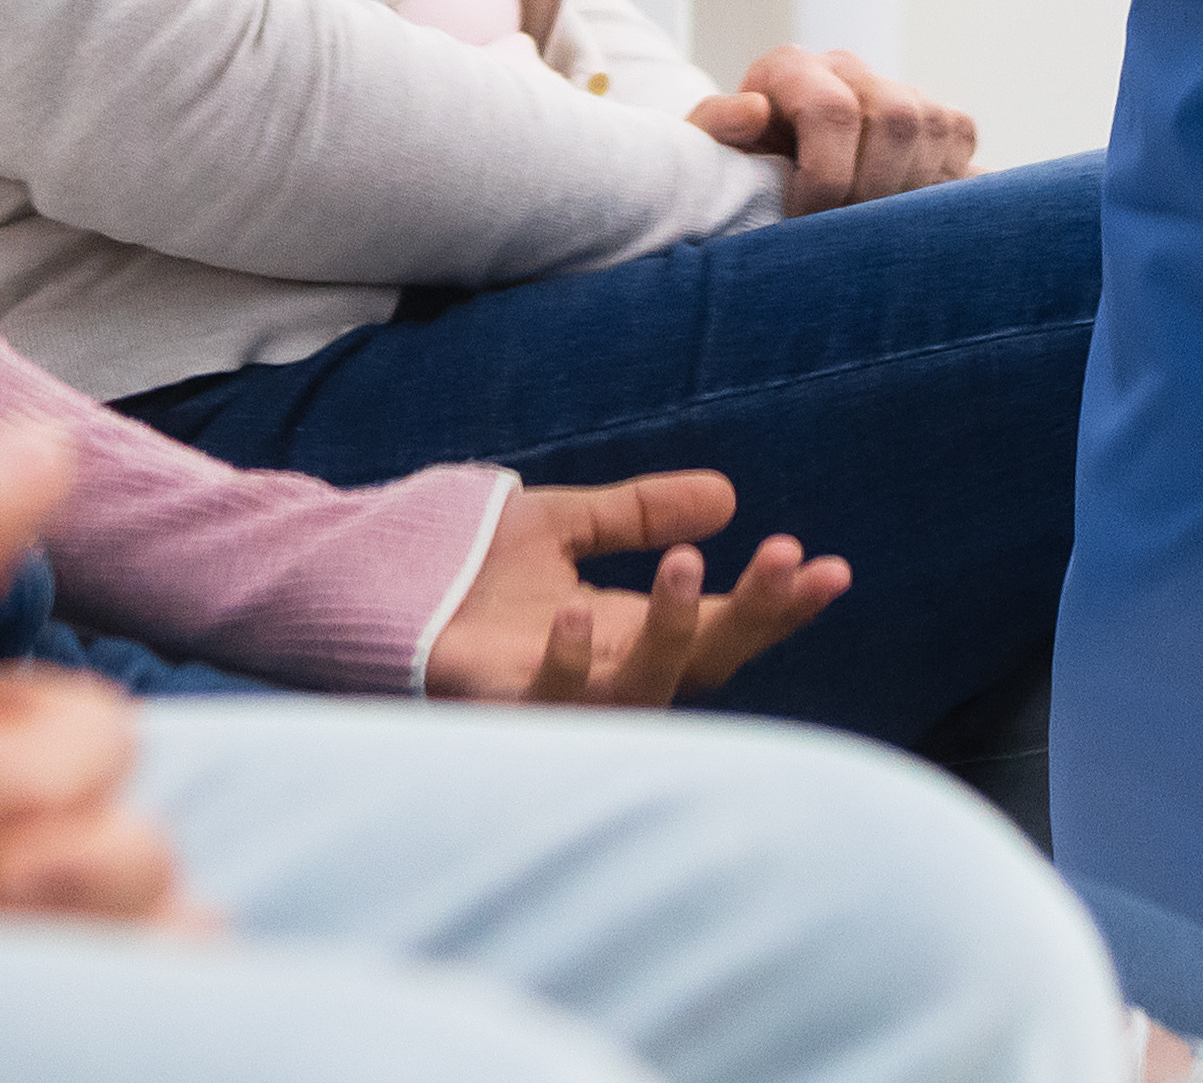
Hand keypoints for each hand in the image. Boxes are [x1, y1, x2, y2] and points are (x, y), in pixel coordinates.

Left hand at [419, 470, 844, 705]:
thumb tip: (727, 497)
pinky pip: (543, 704)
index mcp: (631, 633)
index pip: (722, 627)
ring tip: (683, 565)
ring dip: (667, 631)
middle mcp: (607, 674)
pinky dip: (564, 666)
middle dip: (750, 614)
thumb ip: (637, 513)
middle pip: (701, 661)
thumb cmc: (470, 571)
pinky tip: (576, 616)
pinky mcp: (497, 704)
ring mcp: (557, 696)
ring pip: (636, 689)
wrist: (373, 589)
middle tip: (788, 559)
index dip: (776, 605)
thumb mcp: (565, 524)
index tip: (829, 568)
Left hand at [688, 45, 977, 210]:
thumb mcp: (703, 150)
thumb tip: (753, 112)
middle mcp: (848, 69)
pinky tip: (908, 213)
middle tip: (845, 234)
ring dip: (912, 189)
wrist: (759, 166)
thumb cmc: (729, 167)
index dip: (826, 178)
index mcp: (790, 70)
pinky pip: (961, 136)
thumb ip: (714, 128)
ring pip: (937, 126)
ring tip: (872, 228)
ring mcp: (894, 87)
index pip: (833, 112)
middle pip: (896, 117)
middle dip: (875, 188)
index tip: (804, 223)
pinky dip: (947, 178)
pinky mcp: (930, 114)